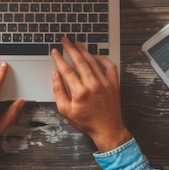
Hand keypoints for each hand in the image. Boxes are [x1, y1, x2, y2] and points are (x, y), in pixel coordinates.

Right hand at [51, 38, 130, 152]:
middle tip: (65, 40)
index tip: (54, 51)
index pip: (66, 70)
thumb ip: (58, 91)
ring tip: (77, 43)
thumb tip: (55, 75)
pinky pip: (109, 66)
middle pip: (79, 61)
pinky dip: (103, 58)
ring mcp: (105, 83)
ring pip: (93, 61)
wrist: (107, 129)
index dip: (59, 59)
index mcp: (80, 91)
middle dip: (70, 49)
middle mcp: (93, 84)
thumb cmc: (86, 122)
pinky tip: (95, 55)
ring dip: (84, 51)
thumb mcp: (65, 110)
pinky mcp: (114, 83)